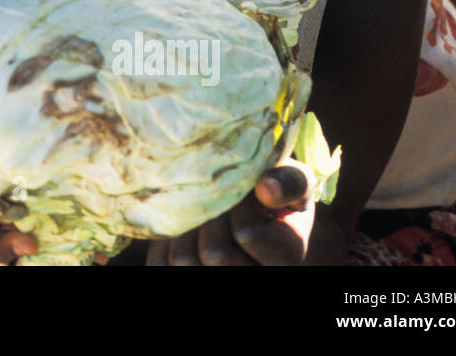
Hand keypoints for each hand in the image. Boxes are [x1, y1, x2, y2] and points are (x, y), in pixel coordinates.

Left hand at [146, 157, 317, 265]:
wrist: (257, 210)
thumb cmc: (276, 190)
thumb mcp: (294, 178)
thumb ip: (288, 181)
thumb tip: (266, 188)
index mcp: (287, 255)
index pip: (246, 234)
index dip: (236, 205)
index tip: (240, 189)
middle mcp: (256, 274)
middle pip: (213, 254)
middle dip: (207, 216)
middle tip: (212, 196)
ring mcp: (221, 277)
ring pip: (183, 260)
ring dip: (182, 227)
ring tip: (197, 210)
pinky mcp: (186, 275)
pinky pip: (161, 264)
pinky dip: (163, 241)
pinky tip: (179, 226)